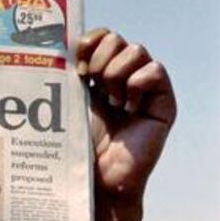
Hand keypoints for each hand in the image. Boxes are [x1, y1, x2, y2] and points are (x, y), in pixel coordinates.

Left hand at [77, 28, 175, 204]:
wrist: (97, 183)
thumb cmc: (79, 152)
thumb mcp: (68, 109)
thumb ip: (66, 80)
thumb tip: (57, 49)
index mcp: (97, 79)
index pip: (100, 38)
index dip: (90, 41)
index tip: (77, 62)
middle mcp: (121, 80)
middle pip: (117, 39)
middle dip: (101, 56)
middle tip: (93, 83)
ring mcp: (143, 90)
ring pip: (136, 50)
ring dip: (118, 73)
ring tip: (111, 102)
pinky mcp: (162, 103)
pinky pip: (155, 70)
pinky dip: (138, 84)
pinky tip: (129, 108)